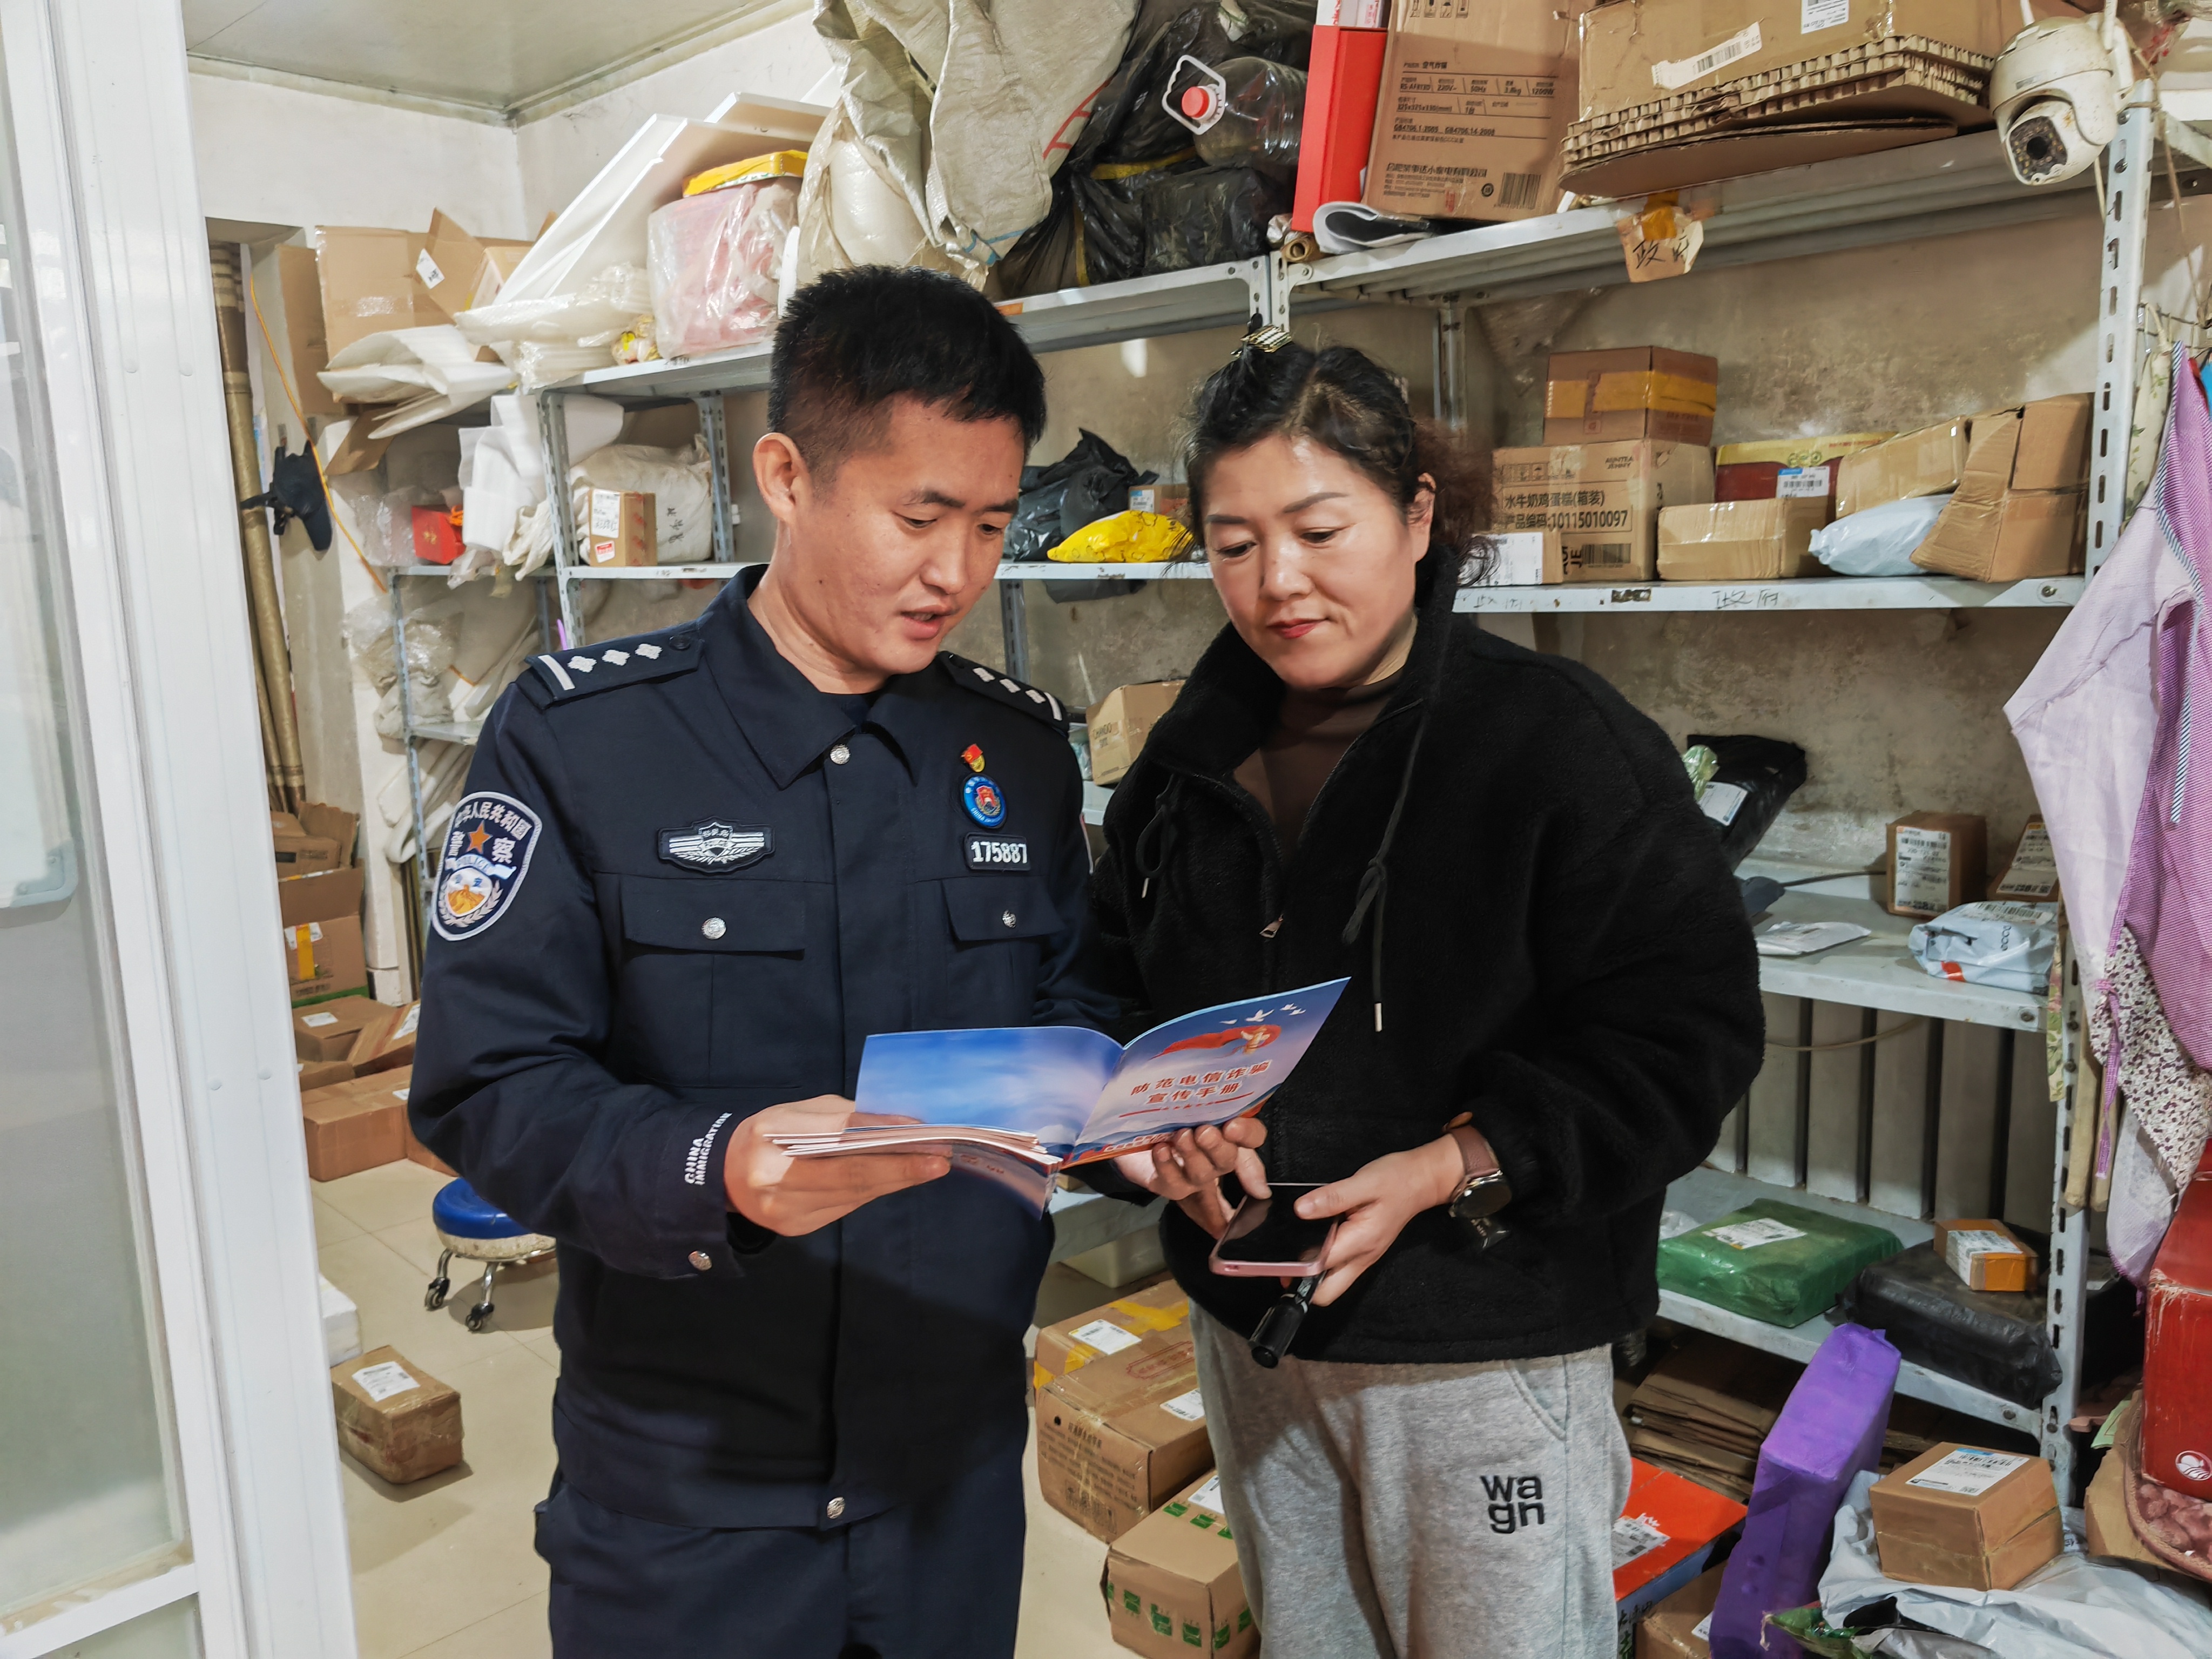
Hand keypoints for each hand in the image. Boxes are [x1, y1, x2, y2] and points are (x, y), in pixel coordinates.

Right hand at [724, 1096, 948, 1235]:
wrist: (725, 1175)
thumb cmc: (769, 1134)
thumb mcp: (797, 1112)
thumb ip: (841, 1117)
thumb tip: (896, 1123)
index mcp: (770, 1136)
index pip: (837, 1135)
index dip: (881, 1135)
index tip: (920, 1132)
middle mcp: (774, 1178)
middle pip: (850, 1174)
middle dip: (900, 1167)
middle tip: (939, 1159)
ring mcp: (785, 1209)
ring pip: (853, 1194)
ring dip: (894, 1180)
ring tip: (927, 1166)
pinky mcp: (796, 1228)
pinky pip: (845, 1207)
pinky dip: (873, 1191)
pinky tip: (896, 1180)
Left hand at [1111, 1117, 1269, 1237]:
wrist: (1125, 1121)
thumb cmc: (1164, 1114)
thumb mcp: (1197, 1107)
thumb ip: (1224, 1117)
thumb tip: (1257, 1161)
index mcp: (1226, 1135)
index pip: (1253, 1137)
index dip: (1247, 1134)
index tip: (1232, 1126)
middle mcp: (1214, 1159)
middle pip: (1228, 1160)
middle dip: (1217, 1147)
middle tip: (1203, 1131)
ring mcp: (1191, 1176)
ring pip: (1202, 1174)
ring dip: (1192, 1155)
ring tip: (1180, 1136)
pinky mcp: (1167, 1185)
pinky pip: (1173, 1183)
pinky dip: (1168, 1166)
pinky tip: (1161, 1150)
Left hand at [1295, 1132, 1469, 1306]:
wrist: (1421, 1181)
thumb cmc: (1395, 1179)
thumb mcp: (1363, 1182)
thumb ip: (1331, 1198)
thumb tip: (1300, 1210)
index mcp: (1360, 1242)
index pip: (1320, 1268)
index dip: (1295, 1268)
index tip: (1274, 1261)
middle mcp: (1362, 1258)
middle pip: (1327, 1292)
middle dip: (1302, 1285)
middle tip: (1280, 1263)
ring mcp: (1363, 1258)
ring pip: (1332, 1283)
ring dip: (1311, 1276)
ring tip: (1289, 1253)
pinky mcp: (1363, 1251)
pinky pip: (1339, 1269)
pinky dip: (1322, 1265)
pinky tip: (1310, 1243)